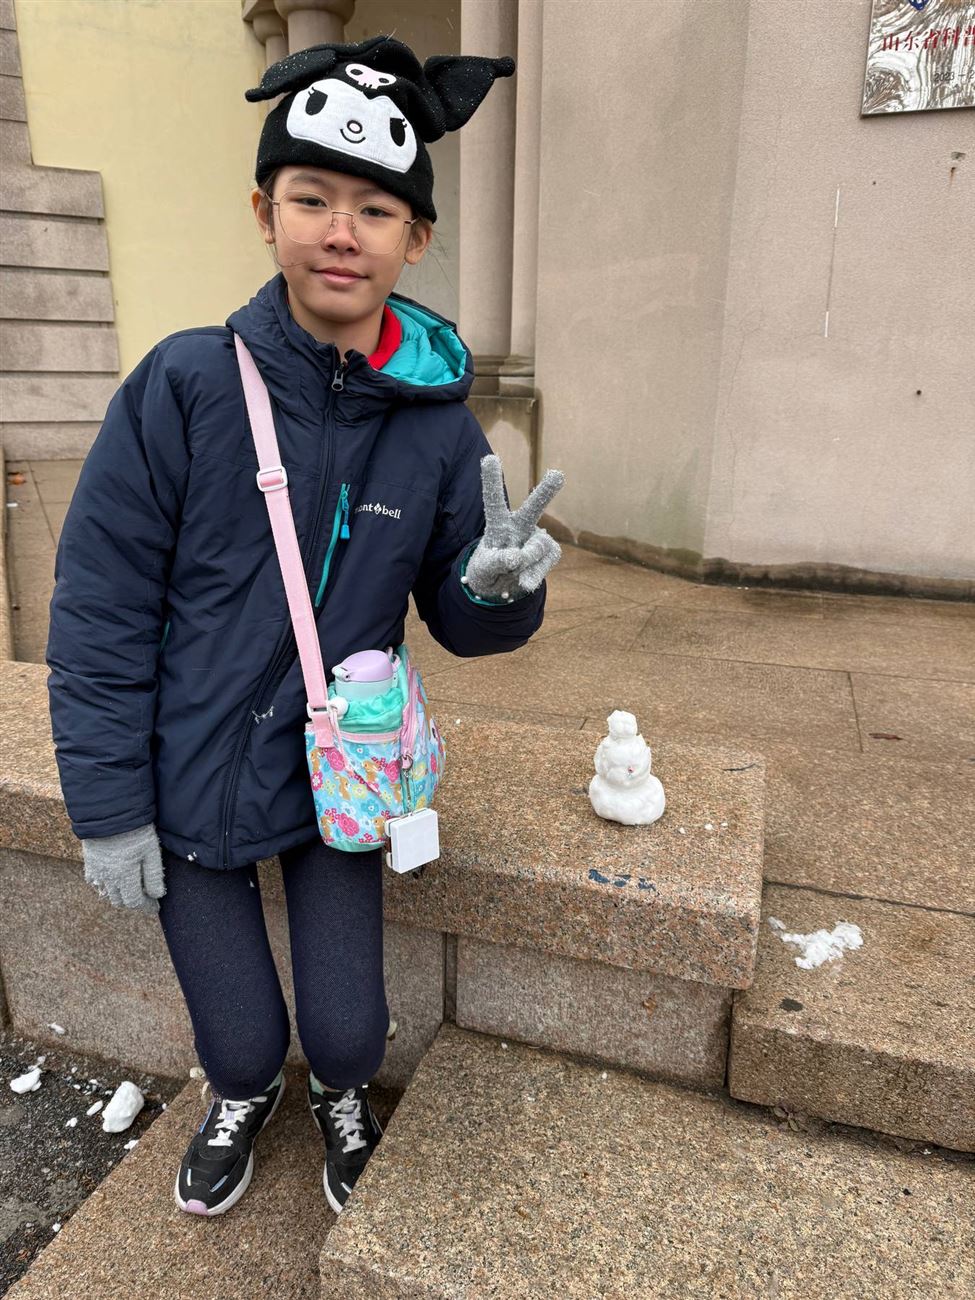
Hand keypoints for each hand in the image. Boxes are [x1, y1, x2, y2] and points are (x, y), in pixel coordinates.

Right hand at [81, 823, 165, 914]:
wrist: (110, 813)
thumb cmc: (134, 831)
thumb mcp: (151, 851)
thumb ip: (154, 876)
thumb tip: (157, 895)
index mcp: (124, 877)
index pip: (134, 902)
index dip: (146, 906)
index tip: (156, 906)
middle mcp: (108, 878)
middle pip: (120, 901)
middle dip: (134, 901)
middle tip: (145, 895)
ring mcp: (96, 871)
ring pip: (107, 894)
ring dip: (120, 894)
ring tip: (132, 887)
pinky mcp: (90, 862)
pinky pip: (95, 882)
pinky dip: (104, 885)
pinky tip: (114, 878)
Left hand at [462, 455, 564, 601]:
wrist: (501, 587)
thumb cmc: (488, 570)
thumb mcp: (482, 570)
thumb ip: (496, 562)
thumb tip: (518, 557)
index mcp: (498, 523)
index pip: (494, 501)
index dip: (492, 480)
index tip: (490, 458)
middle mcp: (519, 526)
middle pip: (532, 509)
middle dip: (545, 493)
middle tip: (558, 475)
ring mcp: (536, 538)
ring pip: (537, 547)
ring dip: (525, 564)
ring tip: (512, 572)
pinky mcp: (548, 552)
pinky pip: (545, 562)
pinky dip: (534, 575)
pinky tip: (524, 581)